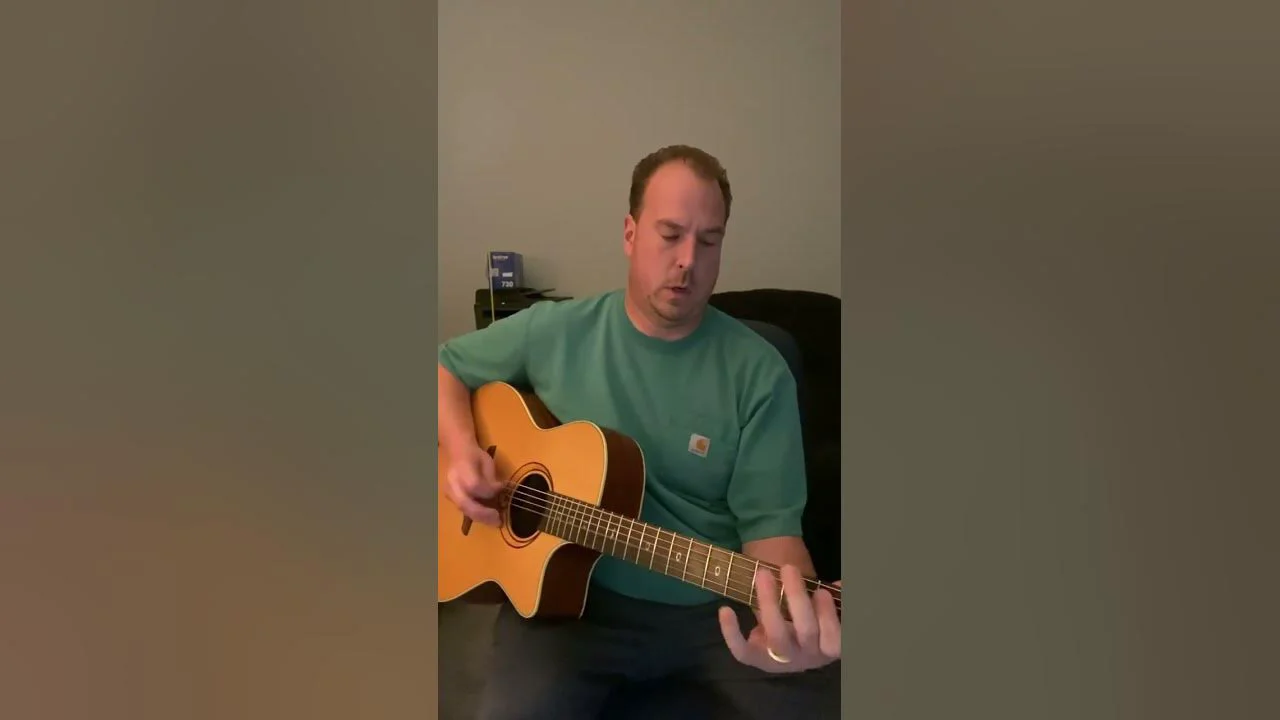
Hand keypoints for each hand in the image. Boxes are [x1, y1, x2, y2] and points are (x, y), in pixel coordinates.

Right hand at [442, 442, 503, 526]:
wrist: (458, 454)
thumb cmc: (475, 456)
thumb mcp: (487, 462)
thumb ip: (491, 478)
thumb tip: (498, 491)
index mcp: (461, 469)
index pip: (474, 485)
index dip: (488, 491)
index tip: (501, 488)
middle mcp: (452, 482)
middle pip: (464, 503)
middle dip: (483, 514)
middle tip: (498, 520)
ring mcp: (449, 492)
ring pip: (463, 509)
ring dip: (480, 518)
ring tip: (495, 522)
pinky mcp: (450, 498)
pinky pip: (463, 509)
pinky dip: (476, 515)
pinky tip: (487, 518)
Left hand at [718, 565, 840, 672]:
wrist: (788, 649)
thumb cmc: (811, 622)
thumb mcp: (825, 611)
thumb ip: (834, 601)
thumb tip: (841, 586)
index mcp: (828, 646)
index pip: (836, 640)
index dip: (829, 615)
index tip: (822, 590)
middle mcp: (807, 656)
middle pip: (806, 630)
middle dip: (797, 596)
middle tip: (788, 567)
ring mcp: (780, 660)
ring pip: (777, 636)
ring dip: (769, 602)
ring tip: (763, 574)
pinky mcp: (756, 660)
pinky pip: (742, 651)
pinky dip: (731, 632)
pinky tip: (725, 610)